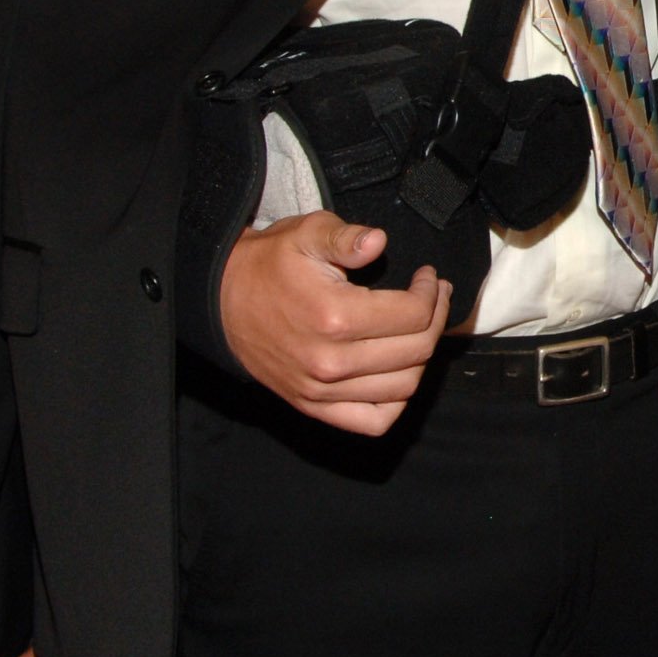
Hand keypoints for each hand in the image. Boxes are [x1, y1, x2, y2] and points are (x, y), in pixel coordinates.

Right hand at [218, 210, 451, 435]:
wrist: (222, 300)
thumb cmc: (268, 265)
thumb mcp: (305, 235)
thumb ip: (345, 238)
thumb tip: (378, 242)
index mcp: (334, 317)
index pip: (413, 315)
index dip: (431, 293)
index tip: (428, 277)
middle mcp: (331, 362)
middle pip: (415, 352)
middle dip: (435, 319)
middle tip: (433, 298)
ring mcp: (322, 391)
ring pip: (403, 388)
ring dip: (422, 357)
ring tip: (419, 329)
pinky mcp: (313, 406)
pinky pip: (374, 421)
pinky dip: (396, 401)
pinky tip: (398, 372)